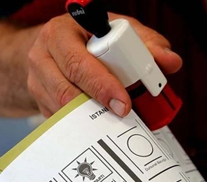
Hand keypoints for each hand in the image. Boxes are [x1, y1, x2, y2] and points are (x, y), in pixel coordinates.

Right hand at [26, 13, 182, 116]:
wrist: (54, 48)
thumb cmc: (90, 38)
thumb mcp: (117, 30)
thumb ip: (147, 43)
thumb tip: (171, 62)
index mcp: (60, 33)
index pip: (78, 62)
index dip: (101, 84)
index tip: (124, 102)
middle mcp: (41, 57)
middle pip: (66, 91)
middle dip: (97, 106)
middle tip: (123, 115)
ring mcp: (36, 83)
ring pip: (61, 110)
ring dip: (89, 119)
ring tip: (113, 121)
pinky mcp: (38, 103)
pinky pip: (60, 121)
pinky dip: (81, 126)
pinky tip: (98, 126)